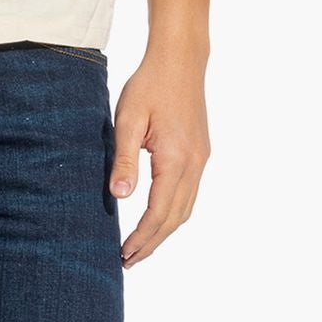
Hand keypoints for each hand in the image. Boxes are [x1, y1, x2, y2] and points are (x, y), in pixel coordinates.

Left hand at [108, 43, 211, 266]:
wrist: (181, 60)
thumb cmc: (149, 86)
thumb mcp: (127, 120)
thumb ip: (124, 160)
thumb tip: (120, 197)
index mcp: (176, 159)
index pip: (158, 212)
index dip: (141, 237)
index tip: (123, 254)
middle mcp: (194, 164)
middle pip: (175, 218)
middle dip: (152, 243)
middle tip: (128, 261)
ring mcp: (201, 159)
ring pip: (186, 208)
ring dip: (164, 231)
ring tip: (140, 247)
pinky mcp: (201, 153)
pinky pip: (189, 193)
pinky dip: (173, 213)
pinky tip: (157, 219)